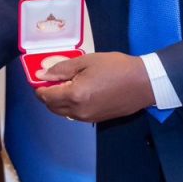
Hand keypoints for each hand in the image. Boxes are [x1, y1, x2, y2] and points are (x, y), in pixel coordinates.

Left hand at [34, 52, 155, 122]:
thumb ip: (62, 69)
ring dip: (57, 101)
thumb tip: (42, 75)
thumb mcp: (87, 61)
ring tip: (63, 85)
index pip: (46, 96)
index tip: (38, 79)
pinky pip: (75, 115)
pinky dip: (69, 106)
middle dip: (46, 95)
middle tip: (50, 80)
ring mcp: (88, 118)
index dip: (39, 88)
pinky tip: (76, 92)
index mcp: (74, 96)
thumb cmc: (116, 68)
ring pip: (63, 112)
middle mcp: (78, 111)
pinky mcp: (97, 119)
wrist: (144, 83)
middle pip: (52, 107)